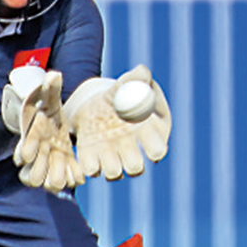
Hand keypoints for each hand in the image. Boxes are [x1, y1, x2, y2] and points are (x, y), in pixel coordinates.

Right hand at [4, 68, 84, 191]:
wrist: (50, 121)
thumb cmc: (46, 108)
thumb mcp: (49, 97)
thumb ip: (50, 87)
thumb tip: (54, 75)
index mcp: (30, 140)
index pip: (22, 155)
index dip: (28, 153)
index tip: (38, 146)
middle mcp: (36, 157)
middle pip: (32, 178)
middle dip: (46, 170)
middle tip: (58, 156)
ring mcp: (49, 165)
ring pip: (48, 185)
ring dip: (60, 177)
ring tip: (69, 163)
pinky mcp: (62, 169)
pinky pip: (66, 183)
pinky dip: (73, 178)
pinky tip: (78, 167)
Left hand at [65, 66, 171, 180]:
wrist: (97, 105)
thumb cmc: (122, 94)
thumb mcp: (130, 82)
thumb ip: (139, 77)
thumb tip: (142, 72)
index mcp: (151, 134)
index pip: (158, 150)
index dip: (152, 145)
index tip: (141, 125)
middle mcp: (135, 152)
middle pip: (136, 168)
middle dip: (128, 158)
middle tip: (119, 137)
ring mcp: (115, 158)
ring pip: (114, 174)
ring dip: (106, 161)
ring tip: (101, 141)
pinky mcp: (95, 160)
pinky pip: (92, 170)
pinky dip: (89, 161)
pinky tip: (88, 145)